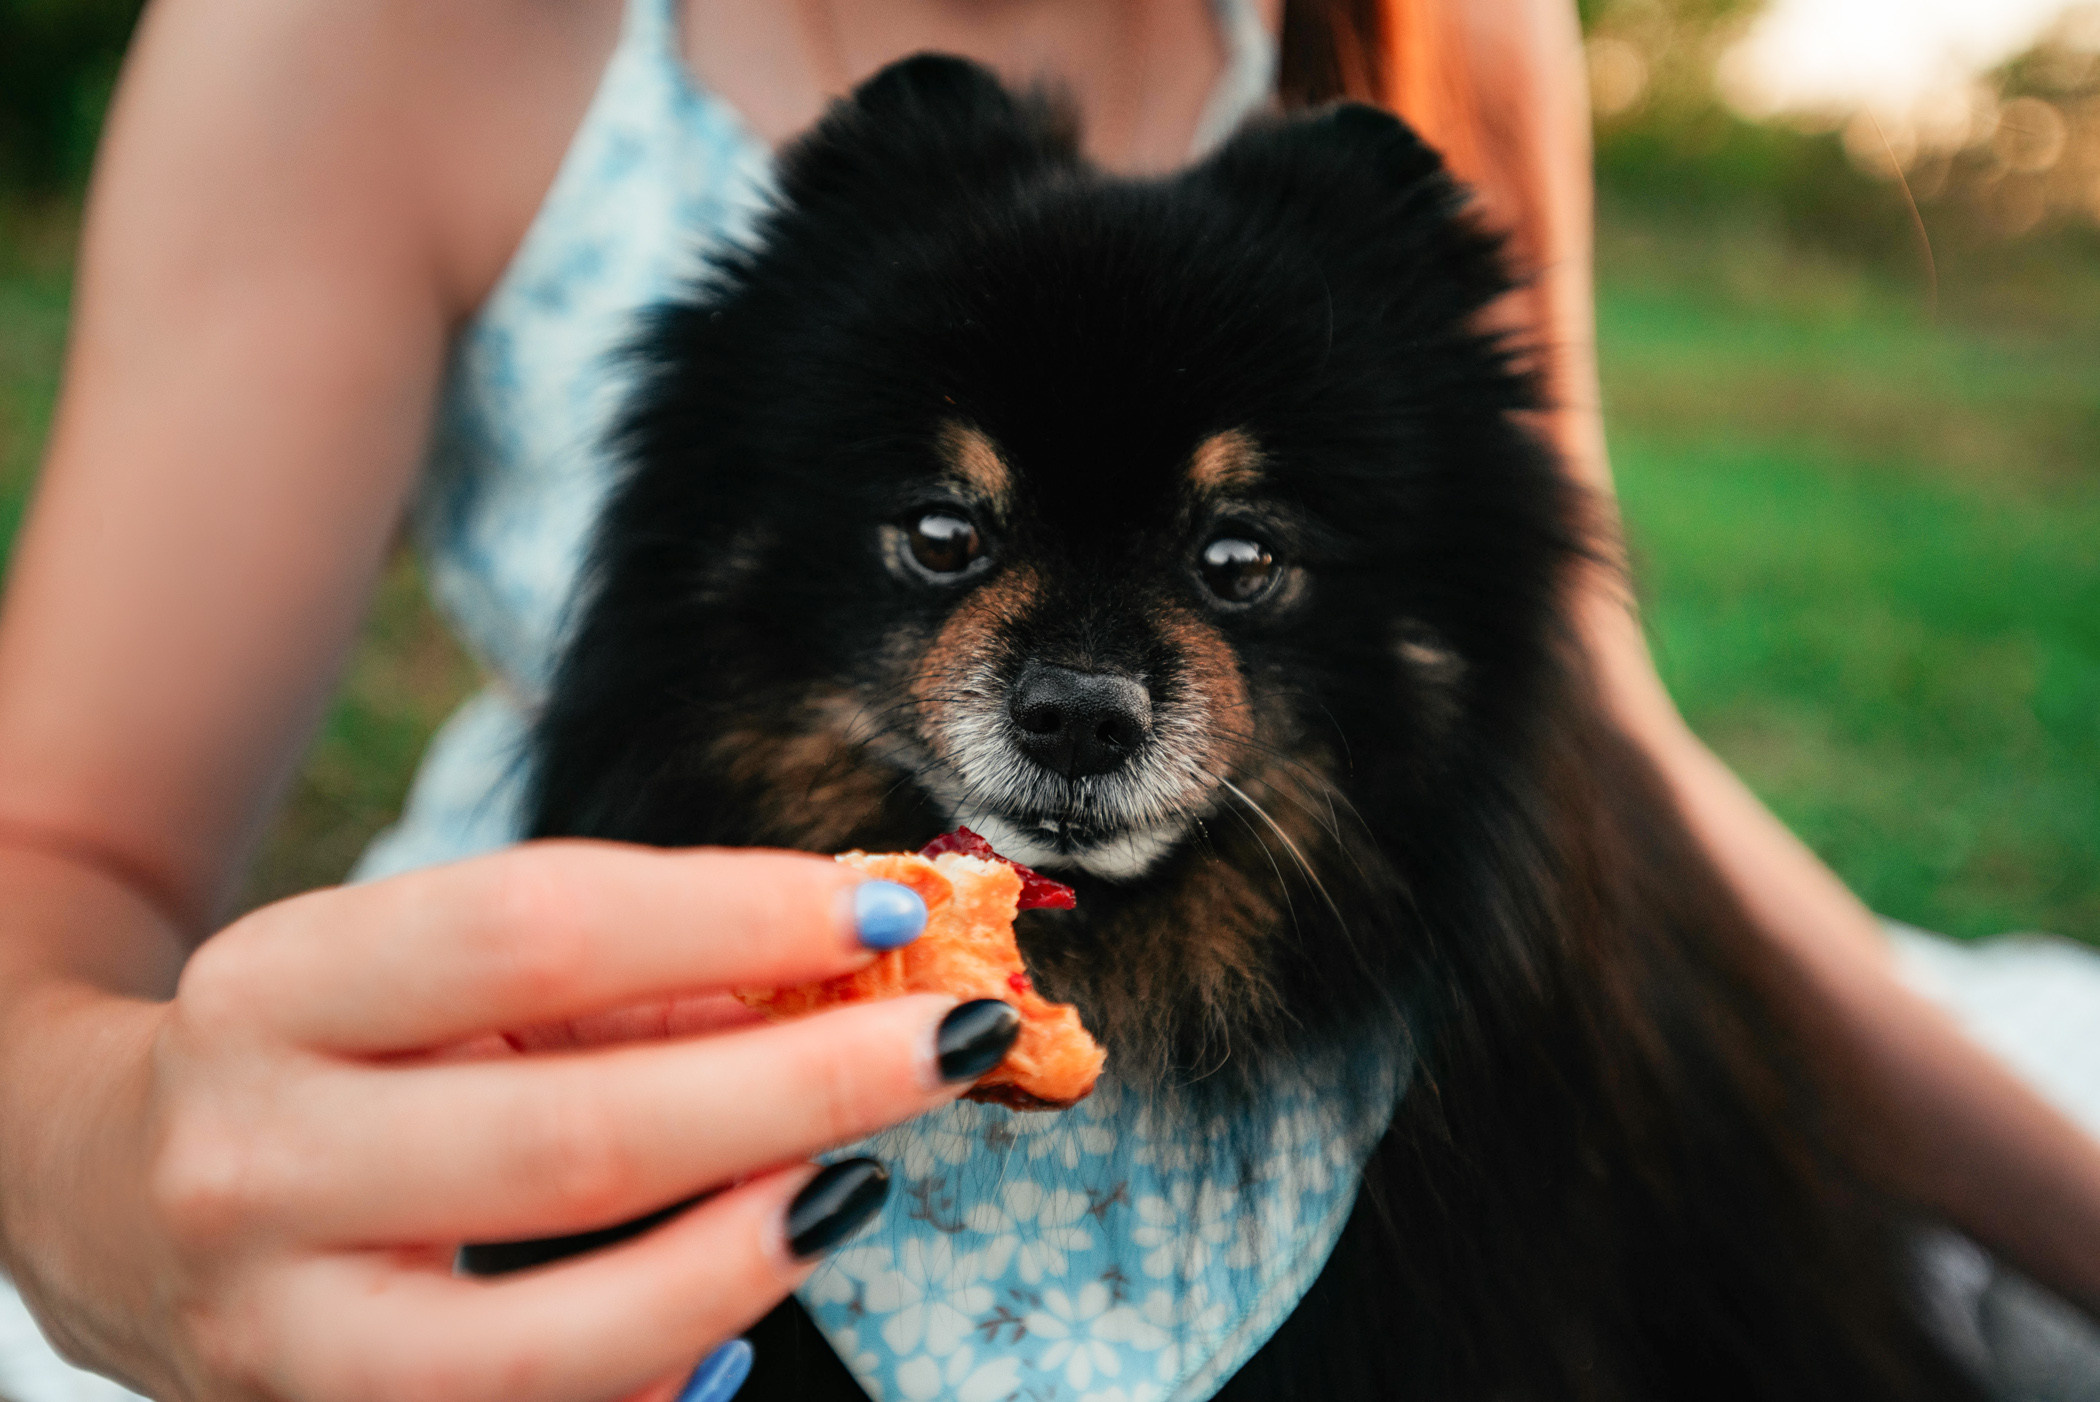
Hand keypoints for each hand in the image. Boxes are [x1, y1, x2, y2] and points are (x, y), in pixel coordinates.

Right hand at [0, 842, 1006, 1401]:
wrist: (104, 1186)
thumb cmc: (325, 1047)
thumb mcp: (437, 970)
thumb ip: (635, 966)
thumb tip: (849, 954)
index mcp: (279, 990)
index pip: (540, 932)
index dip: (735, 916)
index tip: (882, 904)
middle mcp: (257, 1164)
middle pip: (580, 1139)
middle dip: (801, 1090)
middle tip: (948, 1038)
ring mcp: (283, 1338)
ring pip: (564, 1337)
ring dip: (754, 1251)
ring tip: (861, 1177)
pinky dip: (670, 1370)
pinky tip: (746, 1306)